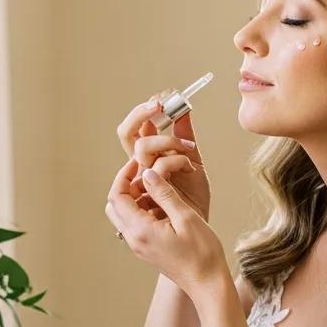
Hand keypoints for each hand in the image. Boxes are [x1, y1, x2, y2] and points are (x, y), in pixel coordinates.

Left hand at [105, 159, 226, 297]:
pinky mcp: (146, 249)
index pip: (117, 196)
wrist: (207, 284)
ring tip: (157, 187)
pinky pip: (134, 224)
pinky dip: (141, 209)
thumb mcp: (186, 217)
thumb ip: (164, 193)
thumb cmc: (202, 253)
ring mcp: (138, 246)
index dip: (124, 175)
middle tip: (146, 173)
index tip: (139, 162)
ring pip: (123, 214)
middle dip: (125, 185)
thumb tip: (147, 173)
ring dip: (133, 197)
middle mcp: (134, 239)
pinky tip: (162, 204)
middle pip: (114, 204)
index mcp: (140, 230)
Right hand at [116, 94, 211, 220]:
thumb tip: (183, 108)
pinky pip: (157, 169)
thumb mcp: (194, 161)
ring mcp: (143, 182)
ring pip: (142, 149)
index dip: (142, 111)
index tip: (162, 98)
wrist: (200, 229)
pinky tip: (192, 168)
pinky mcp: (150, 195)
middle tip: (159, 104)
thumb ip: (185, 137)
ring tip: (189, 149)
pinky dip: (177, 161)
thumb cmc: (194, 200)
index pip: (134, 129)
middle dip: (141, 115)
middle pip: (126, 134)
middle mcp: (141, 169)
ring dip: (168, 141)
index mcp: (148, 158)